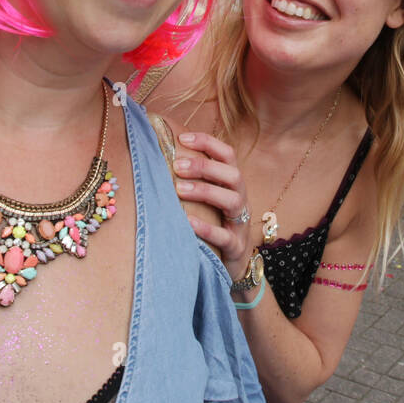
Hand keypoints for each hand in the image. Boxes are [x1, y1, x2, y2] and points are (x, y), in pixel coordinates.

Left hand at [172, 130, 249, 275]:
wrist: (235, 264)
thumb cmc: (216, 224)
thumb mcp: (211, 200)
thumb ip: (195, 180)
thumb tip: (162, 155)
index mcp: (233, 185)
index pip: (227, 155)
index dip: (207, 143)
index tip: (182, 138)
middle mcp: (241, 199)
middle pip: (232, 175)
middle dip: (205, 167)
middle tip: (177, 166)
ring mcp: (241, 224)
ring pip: (232, 201)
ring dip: (206, 191)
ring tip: (180, 189)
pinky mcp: (236, 247)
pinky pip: (225, 236)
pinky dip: (207, 229)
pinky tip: (188, 222)